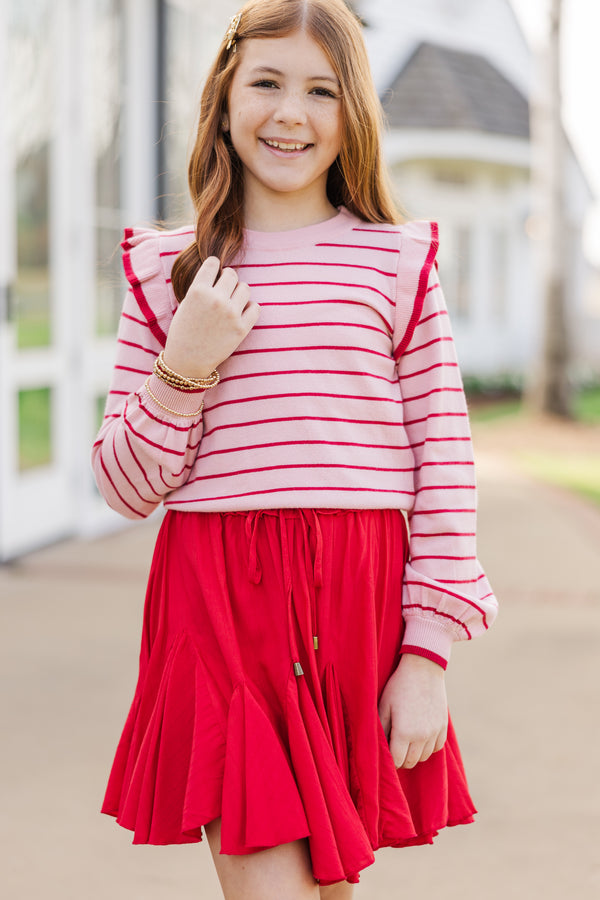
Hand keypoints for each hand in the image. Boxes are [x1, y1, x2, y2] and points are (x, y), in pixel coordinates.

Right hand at [163, 257, 259, 378]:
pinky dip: (250, 307)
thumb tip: (219, 274)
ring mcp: (231, 314)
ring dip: (239, 292)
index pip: (213, 263)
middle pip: (232, 275)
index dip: (214, 266)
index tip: (215, 272)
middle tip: (224, 289)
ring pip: (245, 288)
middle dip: (228, 279)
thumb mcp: (185, 304)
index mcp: (198, 291)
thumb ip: (201, 288)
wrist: (187, 361)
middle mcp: (216, 299)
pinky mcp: (242, 328)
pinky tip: (241, 312)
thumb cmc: (183, 332)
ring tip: (232, 301)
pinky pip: (255, 308)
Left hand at [378, 653, 447, 768]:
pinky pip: (436, 747)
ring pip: (424, 756)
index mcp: (404, 732)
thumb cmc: (399, 686)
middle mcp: (421, 736)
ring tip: (406, 743)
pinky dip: (428, 747)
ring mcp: (435, 732)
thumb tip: (378, 747)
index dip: (389, 761)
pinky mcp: (443, 726)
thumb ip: (380, 729)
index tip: (385, 754)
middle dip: (401, 760)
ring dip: (414, 754)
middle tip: (394, 750)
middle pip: (411, 762)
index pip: (397, 760)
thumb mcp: (384, 705)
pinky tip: (420, 737)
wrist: (423, 668)